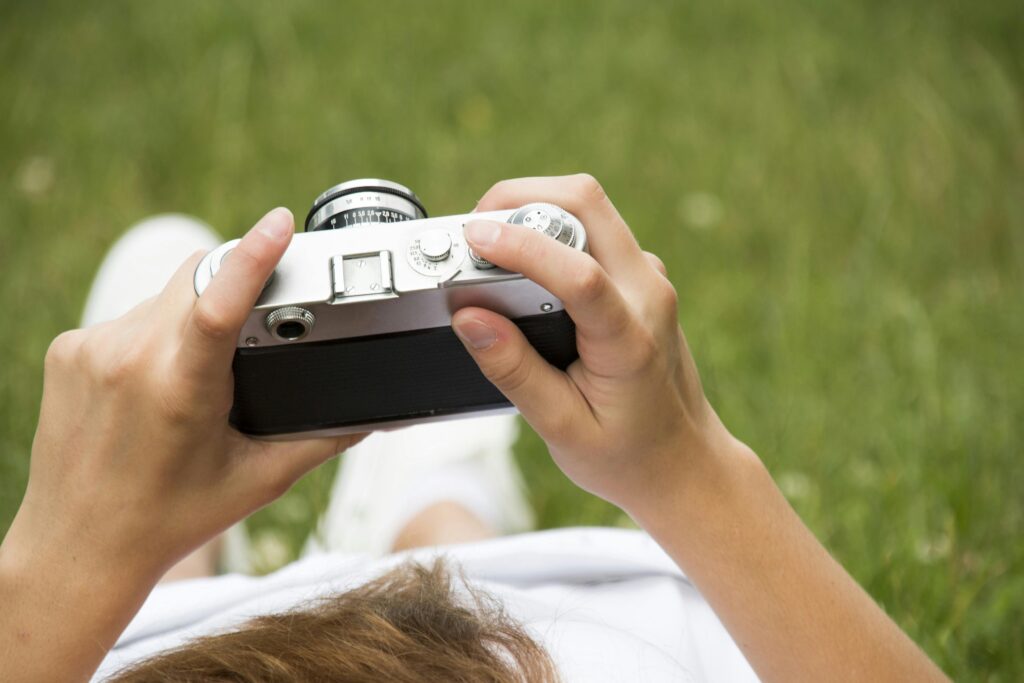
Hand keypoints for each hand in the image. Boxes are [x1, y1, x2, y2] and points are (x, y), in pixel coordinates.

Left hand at [5, 208, 363, 583]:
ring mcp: (89, 350)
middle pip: (198, 277)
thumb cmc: (171, 519)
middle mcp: (128, 359)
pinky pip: (130, 315)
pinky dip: (158, 332)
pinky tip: (159, 380)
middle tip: (257, 326)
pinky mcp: (66, 349)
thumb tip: (377, 414)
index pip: (220, 303)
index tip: (279, 223)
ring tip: (205, 371)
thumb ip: (324, 439)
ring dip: (196, 311)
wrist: (80, 549)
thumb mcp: (260, 480)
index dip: (254, 256)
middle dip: (235, 284)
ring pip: (165, 294)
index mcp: (180, 390)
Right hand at [452, 175, 746, 515]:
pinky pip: (592, 227)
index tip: (473, 237)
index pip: (578, 273)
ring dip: (533, 206)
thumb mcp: (561, 427)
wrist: (684, 462)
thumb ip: (514, 371)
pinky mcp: (639, 274)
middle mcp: (648, 293)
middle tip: (472, 229)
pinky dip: (549, 226)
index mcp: (630, 339)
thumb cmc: (627, 454)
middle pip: (586, 202)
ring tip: (488, 244)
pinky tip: (521, 262)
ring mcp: (648, 277)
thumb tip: (468, 317)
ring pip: (590, 206)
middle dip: (519, 197)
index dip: (522, 246)